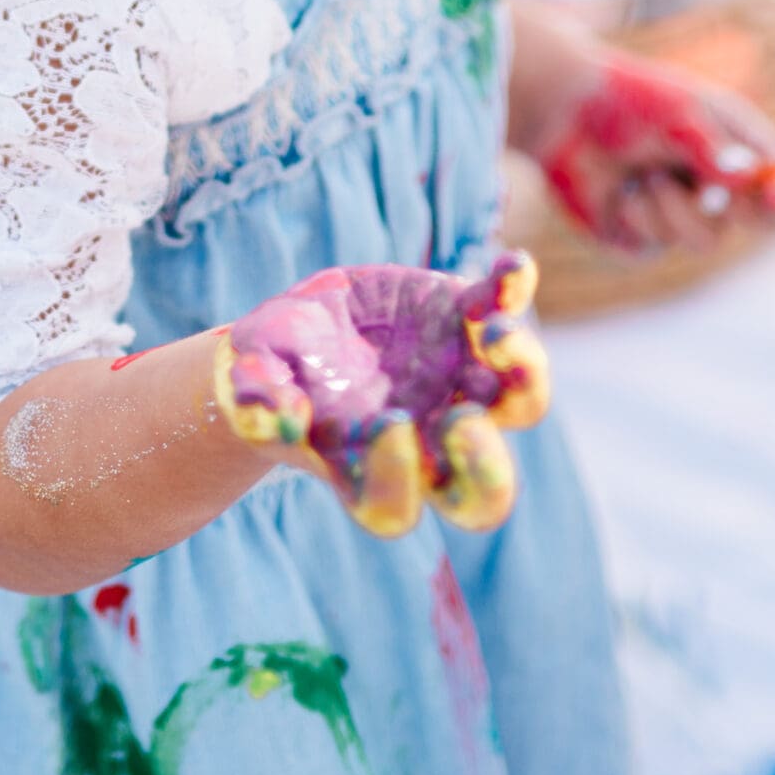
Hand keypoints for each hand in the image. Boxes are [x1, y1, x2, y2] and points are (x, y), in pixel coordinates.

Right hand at [211, 255, 549, 537]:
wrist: (300, 327)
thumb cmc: (272, 369)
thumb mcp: (252, 377)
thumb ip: (259, 399)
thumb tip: (284, 418)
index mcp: (369, 470)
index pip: (394, 506)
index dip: (396, 476)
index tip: (385, 424)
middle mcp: (429, 442)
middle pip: (483, 493)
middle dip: (484, 464)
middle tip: (463, 421)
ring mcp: (460, 385)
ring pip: (521, 404)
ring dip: (522, 372)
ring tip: (494, 330)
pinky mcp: (468, 326)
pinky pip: (509, 315)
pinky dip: (514, 293)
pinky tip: (510, 267)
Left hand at [522, 46, 774, 252]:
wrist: (561, 111)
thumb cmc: (627, 100)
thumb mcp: (677, 114)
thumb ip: (713, 147)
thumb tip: (747, 179)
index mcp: (734, 145)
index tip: (772, 199)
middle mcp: (714, 183)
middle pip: (755, 223)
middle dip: (727, 206)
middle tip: (707, 191)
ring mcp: (682, 213)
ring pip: (706, 238)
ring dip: (673, 205)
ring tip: (644, 172)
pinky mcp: (644, 236)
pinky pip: (657, 243)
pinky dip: (639, 214)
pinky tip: (620, 189)